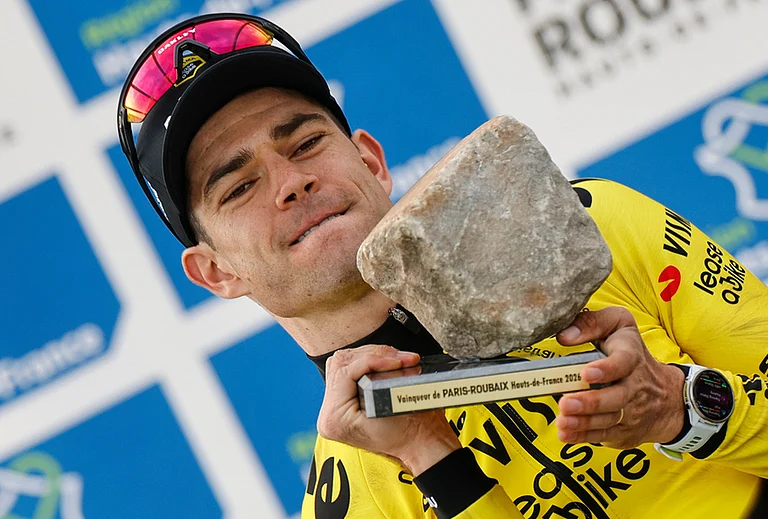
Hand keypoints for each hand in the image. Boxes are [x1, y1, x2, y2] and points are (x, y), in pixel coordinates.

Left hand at [316, 344, 460, 474]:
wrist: (419, 444)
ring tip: (399, 360)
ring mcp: (335, 405)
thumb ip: (382, 380)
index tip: (397, 360)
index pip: (346, 372)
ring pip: (347, 360)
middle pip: (343, 362)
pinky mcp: (345, 398)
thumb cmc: (408, 434)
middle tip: (401, 358)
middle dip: (375, 355)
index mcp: (334, 417)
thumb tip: (386, 359)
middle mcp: (329, 412)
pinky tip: (389, 363)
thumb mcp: (393, 406)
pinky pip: (353, 367)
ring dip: (375, 356)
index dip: (373, 360)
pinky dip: (373, 362)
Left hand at [554, 307, 685, 448]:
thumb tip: (564, 335)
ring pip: (608, 420)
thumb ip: (591, 323)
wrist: (668, 394)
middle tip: (566, 403)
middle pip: (615, 398)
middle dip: (590, 403)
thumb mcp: (618, 325)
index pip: (623, 363)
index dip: (606, 369)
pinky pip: (605, 435)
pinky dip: (584, 437)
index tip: (586, 373)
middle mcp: (635, 386)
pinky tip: (566, 434)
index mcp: (631, 356)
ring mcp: (632, 411)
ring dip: (583, 423)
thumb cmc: (631, 352)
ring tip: (562, 421)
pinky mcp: (626, 430)